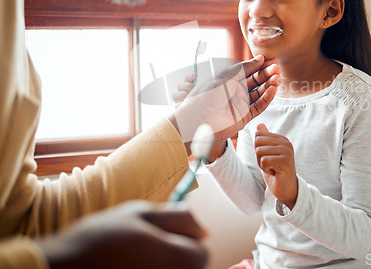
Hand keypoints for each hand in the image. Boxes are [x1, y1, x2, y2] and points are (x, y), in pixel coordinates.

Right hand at [38, 201, 207, 268]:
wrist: (62, 268)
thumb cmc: (100, 238)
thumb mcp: (141, 213)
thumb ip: (178, 218)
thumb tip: (203, 228)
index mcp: (179, 260)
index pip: (202, 252)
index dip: (187, 238)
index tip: (165, 233)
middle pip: (190, 265)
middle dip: (176, 252)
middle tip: (146, 243)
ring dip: (161, 262)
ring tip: (134, 256)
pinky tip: (129, 265)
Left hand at [169, 55, 279, 145]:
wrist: (199, 117)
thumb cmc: (208, 93)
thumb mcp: (226, 75)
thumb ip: (244, 67)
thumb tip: (260, 58)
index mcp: (229, 80)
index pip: (249, 71)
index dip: (260, 66)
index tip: (271, 61)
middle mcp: (236, 91)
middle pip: (256, 82)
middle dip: (267, 75)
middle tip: (277, 69)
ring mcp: (241, 104)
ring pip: (260, 93)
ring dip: (269, 86)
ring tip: (277, 79)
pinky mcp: (245, 117)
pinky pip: (259, 106)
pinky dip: (267, 98)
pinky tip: (273, 90)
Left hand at [255, 124, 297, 209]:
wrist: (286, 189)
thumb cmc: (276, 171)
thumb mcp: (268, 154)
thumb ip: (265, 140)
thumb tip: (259, 125)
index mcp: (281, 139)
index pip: (258, 134)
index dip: (258, 149)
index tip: (268, 158)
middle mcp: (286, 143)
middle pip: (257, 142)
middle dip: (259, 156)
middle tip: (270, 164)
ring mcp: (287, 151)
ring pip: (260, 151)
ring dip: (262, 164)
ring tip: (273, 168)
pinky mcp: (285, 161)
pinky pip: (264, 161)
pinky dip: (266, 169)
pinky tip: (275, 172)